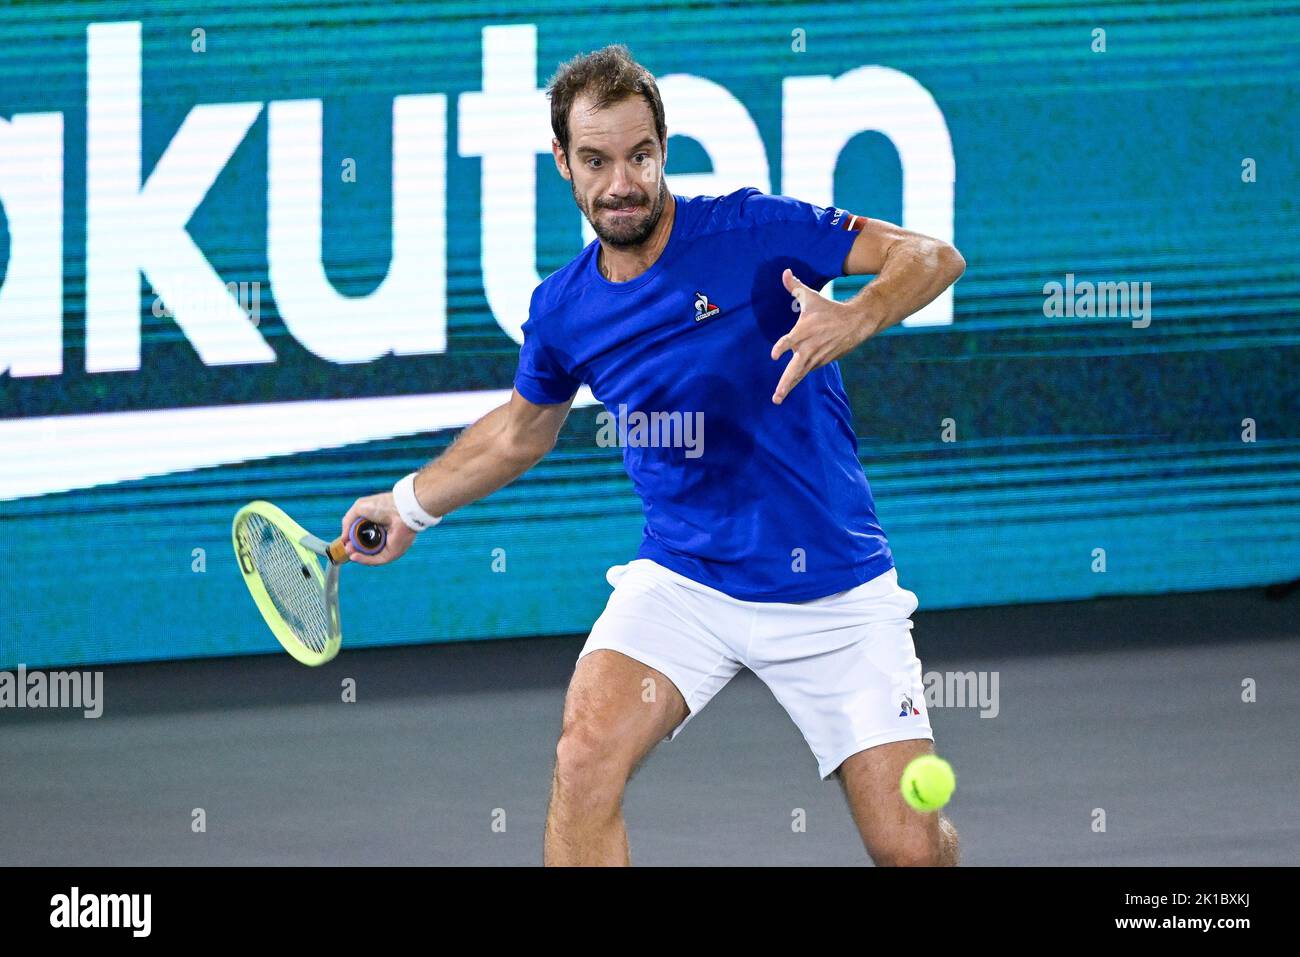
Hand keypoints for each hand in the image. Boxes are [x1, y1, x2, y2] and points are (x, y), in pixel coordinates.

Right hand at [340, 492, 416, 565]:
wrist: (400, 509)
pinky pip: (377, 559)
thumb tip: (343, 538)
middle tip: (346, 548)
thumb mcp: (359, 509)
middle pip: (365, 548)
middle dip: (353, 549)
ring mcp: (388, 545)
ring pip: (370, 556)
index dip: (352, 540)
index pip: (362, 536)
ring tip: (349, 551)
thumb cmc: (383, 505)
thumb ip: (347, 522)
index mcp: (376, 524)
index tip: (344, 541)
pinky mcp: (392, 552)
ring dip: (358, 556)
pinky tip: (354, 556)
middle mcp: (382, 536)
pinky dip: (365, 560)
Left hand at [769, 268, 876, 404]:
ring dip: (788, 386)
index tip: (774, 355)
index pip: (788, 342)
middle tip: (776, 397)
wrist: (856, 322)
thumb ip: (794, 286)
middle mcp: (808, 348)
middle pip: (794, 370)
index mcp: (802, 332)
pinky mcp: (822, 362)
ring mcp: (816, 357)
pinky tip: (789, 385)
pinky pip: (807, 371)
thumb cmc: (829, 308)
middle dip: (785, 384)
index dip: (780, 348)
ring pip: (799, 374)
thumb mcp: (810, 297)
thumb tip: (784, 271)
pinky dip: (798, 377)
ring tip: (777, 398)